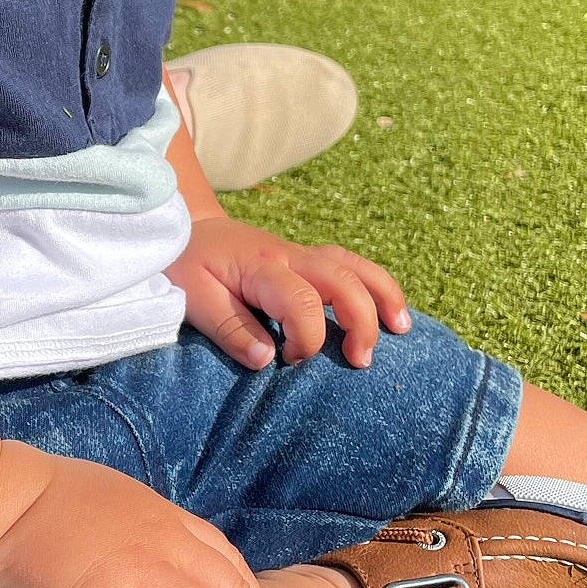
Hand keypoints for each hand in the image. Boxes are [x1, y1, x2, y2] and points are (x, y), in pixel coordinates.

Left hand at [167, 215, 410, 371]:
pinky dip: (374, 284)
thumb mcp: (193, 298)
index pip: (302, 302)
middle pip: (343, 278)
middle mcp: (289, 256)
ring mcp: (300, 254)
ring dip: (382, 295)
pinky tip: (388, 309)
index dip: (305, 339)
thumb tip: (268, 359)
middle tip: (360, 361)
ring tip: (402, 328)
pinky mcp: (304, 259)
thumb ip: (229, 328)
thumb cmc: (185, 263)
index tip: (287, 361)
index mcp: (261, 267)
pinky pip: (349, 265)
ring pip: (354, 265)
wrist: (184, 226)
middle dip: (361, 320)